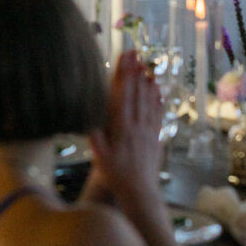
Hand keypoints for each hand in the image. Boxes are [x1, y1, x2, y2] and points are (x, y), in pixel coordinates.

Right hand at [89, 51, 162, 203]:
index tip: (124, 59)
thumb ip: (96, 138)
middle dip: (135, 72)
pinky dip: (157, 101)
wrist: (140, 191)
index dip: (123, 75)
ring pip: (148, 102)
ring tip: (146, 66)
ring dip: (146, 82)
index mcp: (122, 128)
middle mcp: (137, 126)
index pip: (122, 96)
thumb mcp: (100, 158)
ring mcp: (148, 131)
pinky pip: (157, 115)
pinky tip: (157, 91)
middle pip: (137, 93)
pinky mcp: (155, 137)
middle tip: (135, 54)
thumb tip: (88, 119)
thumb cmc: (116, 175)